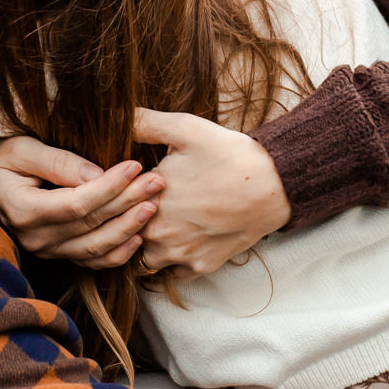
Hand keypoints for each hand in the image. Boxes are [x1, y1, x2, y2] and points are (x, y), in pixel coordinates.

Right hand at [0, 135, 163, 269]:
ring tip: (153, 206)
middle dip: (129, 202)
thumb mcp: (20, 150)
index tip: (135, 165)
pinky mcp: (56, 255)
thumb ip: (56, 161)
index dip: (110, 187)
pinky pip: (91, 262)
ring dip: (129, 229)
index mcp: (24, 210)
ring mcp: (46, 251)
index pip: (77, 203)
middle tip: (158, 182)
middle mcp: (36, 238)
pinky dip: (118, 253)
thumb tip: (96, 173)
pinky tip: (138, 237)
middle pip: (92, 225)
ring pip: (96, 248)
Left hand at [130, 109, 290, 282]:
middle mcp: (157, 234)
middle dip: (130, 220)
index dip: (120, 195)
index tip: (132, 185)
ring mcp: (179, 254)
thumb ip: (145, 123)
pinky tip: (182, 238)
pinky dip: (174, 260)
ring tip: (162, 222)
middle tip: (146, 203)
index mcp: (145, 201)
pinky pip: (174, 272)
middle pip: (126, 233)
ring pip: (146, 258)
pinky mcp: (202, 267)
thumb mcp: (185, 128)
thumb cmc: (228, 154)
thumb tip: (119, 116)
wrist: (274, 185)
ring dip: (148, 244)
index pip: (114, 206)